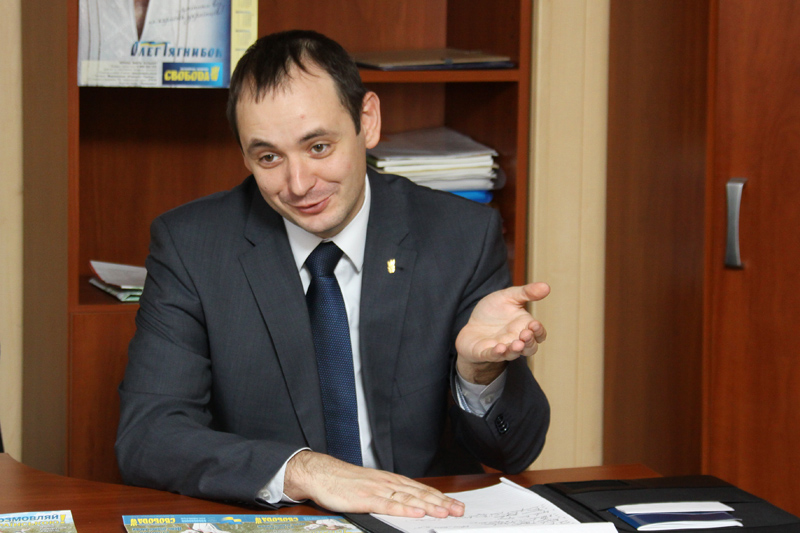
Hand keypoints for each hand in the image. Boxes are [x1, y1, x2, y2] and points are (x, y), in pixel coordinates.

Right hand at [284, 451, 464, 516]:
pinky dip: (405, 509)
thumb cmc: (346, 482)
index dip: (440, 497)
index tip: (456, 504)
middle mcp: (389, 483)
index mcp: (391, 480)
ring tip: (446, 512)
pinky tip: (417, 513)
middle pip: (420, 494)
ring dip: (429, 506)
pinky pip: (389, 505)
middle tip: (460, 510)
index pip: (421, 490)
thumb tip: (409, 505)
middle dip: (441, 502)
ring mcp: (378, 490)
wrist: (323, 473)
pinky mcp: (366, 499)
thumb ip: (391, 495)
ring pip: (409, 499)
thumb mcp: (373, 487)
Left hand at [455, 282, 549, 383]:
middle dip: (529, 342)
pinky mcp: (485, 353)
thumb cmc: (493, 311)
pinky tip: (499, 348)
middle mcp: (516, 340)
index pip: (539, 334)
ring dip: (515, 350)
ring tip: (517, 344)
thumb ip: (526, 292)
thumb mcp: (508, 296)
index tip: (534, 324)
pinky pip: (493, 355)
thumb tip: (547, 286)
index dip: (539, 331)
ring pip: (513, 354)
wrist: (472, 325)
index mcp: (524, 327)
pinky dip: (496, 353)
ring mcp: (502, 348)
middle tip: (526, 334)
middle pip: (530, 348)